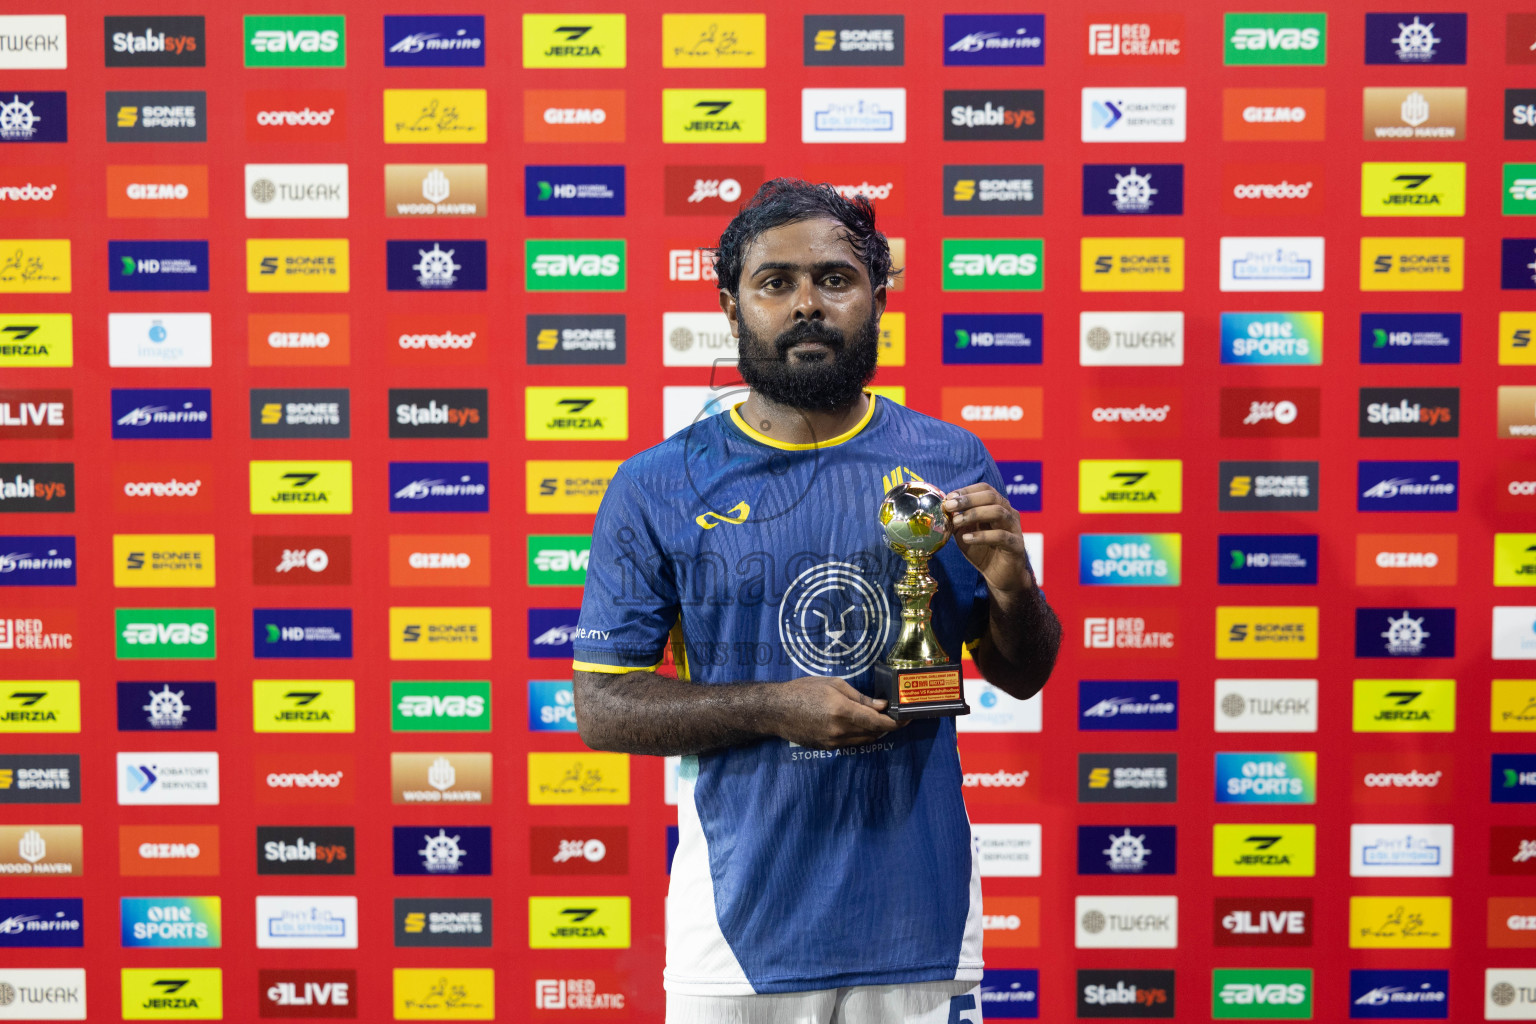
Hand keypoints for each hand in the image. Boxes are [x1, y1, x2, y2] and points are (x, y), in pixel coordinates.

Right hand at [767, 676, 902, 749]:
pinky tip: (858, 724)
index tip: (908, 718)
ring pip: (865, 740)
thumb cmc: (803, 690)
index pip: (879, 723)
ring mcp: (833, 742)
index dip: (897, 722)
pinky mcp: (827, 748)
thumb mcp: (834, 685)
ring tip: (877, 718)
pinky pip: (852, 743)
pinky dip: (860, 735)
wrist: (776, 710)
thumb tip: (881, 705)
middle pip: (875, 733)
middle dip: (887, 726)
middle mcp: (840, 730)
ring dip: (875, 731)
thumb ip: (860, 697)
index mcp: (843, 711)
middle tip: (894, 714)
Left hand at [944, 483, 1033, 595]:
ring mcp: (1014, 528)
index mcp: (998, 506)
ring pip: (998, 512)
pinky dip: (982, 535)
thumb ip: (957, 521)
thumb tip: (942, 509)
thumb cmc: (983, 551)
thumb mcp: (965, 533)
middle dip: (968, 499)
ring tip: (956, 522)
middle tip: (950, 506)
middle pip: (992, 497)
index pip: (985, 489)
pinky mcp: (1016, 545)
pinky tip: (967, 538)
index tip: (949, 497)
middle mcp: (1009, 513)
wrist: (1000, 576)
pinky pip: (1001, 536)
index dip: (967, 490)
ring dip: (974, 514)